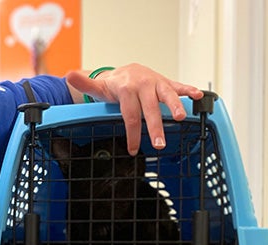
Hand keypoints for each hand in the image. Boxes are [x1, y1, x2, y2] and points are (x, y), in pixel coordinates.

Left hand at [66, 64, 203, 154]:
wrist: (126, 72)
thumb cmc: (114, 86)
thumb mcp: (99, 87)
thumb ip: (86, 85)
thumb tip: (69, 76)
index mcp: (126, 89)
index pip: (130, 115)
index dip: (132, 133)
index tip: (133, 149)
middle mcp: (143, 84)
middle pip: (149, 108)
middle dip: (154, 126)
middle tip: (159, 144)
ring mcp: (156, 83)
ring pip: (167, 95)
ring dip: (175, 106)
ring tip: (180, 118)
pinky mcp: (166, 82)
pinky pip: (178, 86)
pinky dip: (188, 90)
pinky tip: (198, 96)